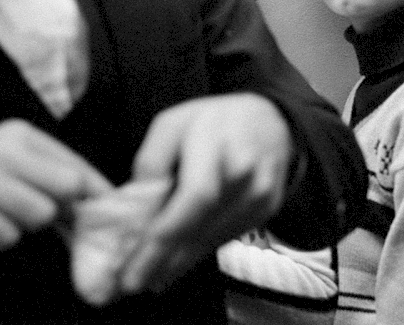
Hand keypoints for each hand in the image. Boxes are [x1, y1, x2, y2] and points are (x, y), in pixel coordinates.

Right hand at [0, 119, 111, 252]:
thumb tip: (98, 207)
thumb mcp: (7, 168)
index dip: (98, 192)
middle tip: (34, 219)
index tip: (109, 213)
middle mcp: (2, 149)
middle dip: (59, 210)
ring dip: (21, 227)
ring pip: (40, 214)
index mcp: (19, 135)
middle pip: (67, 188)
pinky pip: (6, 235)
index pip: (76, 165)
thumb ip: (50, 180)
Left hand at [120, 92, 294, 293]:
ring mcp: (261, 193)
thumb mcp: (172, 123)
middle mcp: (245, 171)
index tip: (135, 260)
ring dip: (179, 263)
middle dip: (164, 258)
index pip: (195, 196)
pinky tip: (175, 265)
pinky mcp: (267, 209)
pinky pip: (226, 237)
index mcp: (217, 142)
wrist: (270, 121)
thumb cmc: (213, 121)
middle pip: (202, 225)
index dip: (166, 233)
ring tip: (148, 279)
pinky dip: (199, 253)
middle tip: (132, 282)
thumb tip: (138, 207)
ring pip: (213, 238)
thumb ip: (152, 161)